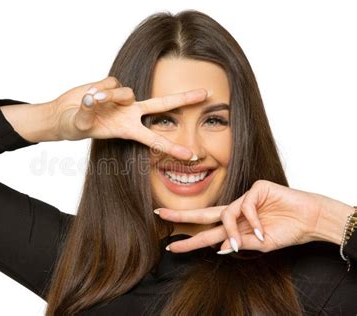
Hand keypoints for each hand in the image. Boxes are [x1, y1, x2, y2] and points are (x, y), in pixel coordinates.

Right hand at [52, 76, 208, 159]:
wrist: (63, 115)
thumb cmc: (74, 125)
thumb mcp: (81, 125)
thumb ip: (87, 112)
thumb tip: (91, 98)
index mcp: (128, 129)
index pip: (155, 139)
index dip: (172, 147)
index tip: (191, 156)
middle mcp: (130, 113)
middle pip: (162, 105)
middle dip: (183, 99)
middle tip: (206, 94)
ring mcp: (122, 99)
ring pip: (126, 92)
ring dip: (109, 96)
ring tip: (92, 101)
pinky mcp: (113, 84)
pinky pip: (110, 82)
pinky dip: (98, 89)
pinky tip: (89, 94)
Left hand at [156, 180, 331, 253]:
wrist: (310, 219)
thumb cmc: (287, 231)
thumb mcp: (261, 244)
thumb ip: (240, 243)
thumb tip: (219, 249)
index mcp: (236, 224)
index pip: (207, 232)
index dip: (189, 239)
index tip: (171, 246)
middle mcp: (236, 211)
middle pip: (204, 214)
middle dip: (182, 216)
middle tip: (161, 216)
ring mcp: (245, 198)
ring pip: (226, 213)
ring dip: (234, 231)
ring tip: (250, 241)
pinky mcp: (256, 188)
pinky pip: (245, 206)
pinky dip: (253, 221)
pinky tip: (264, 230)